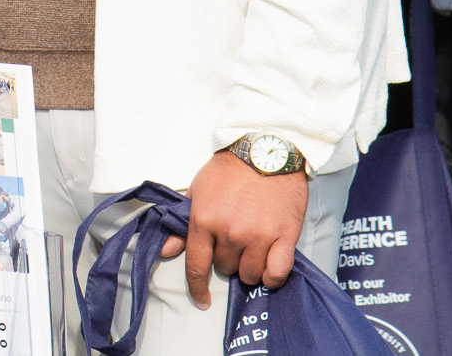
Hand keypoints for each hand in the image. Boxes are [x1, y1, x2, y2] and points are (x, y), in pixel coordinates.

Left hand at [158, 151, 306, 307]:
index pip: (197, 265)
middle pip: (225, 268)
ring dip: (249, 267)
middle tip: (232, 241)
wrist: (265, 151)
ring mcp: (259, 236)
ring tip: (251, 249)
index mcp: (204, 220)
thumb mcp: (197, 190)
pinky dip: (272, 274)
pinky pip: (278, 273)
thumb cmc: (229, 170)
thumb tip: (166, 250)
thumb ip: (182, 224)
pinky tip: (269, 266)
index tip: (202, 300)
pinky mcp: (285, 236)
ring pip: (250, 274)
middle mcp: (230, 232)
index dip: (197, 288)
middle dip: (226, 259)